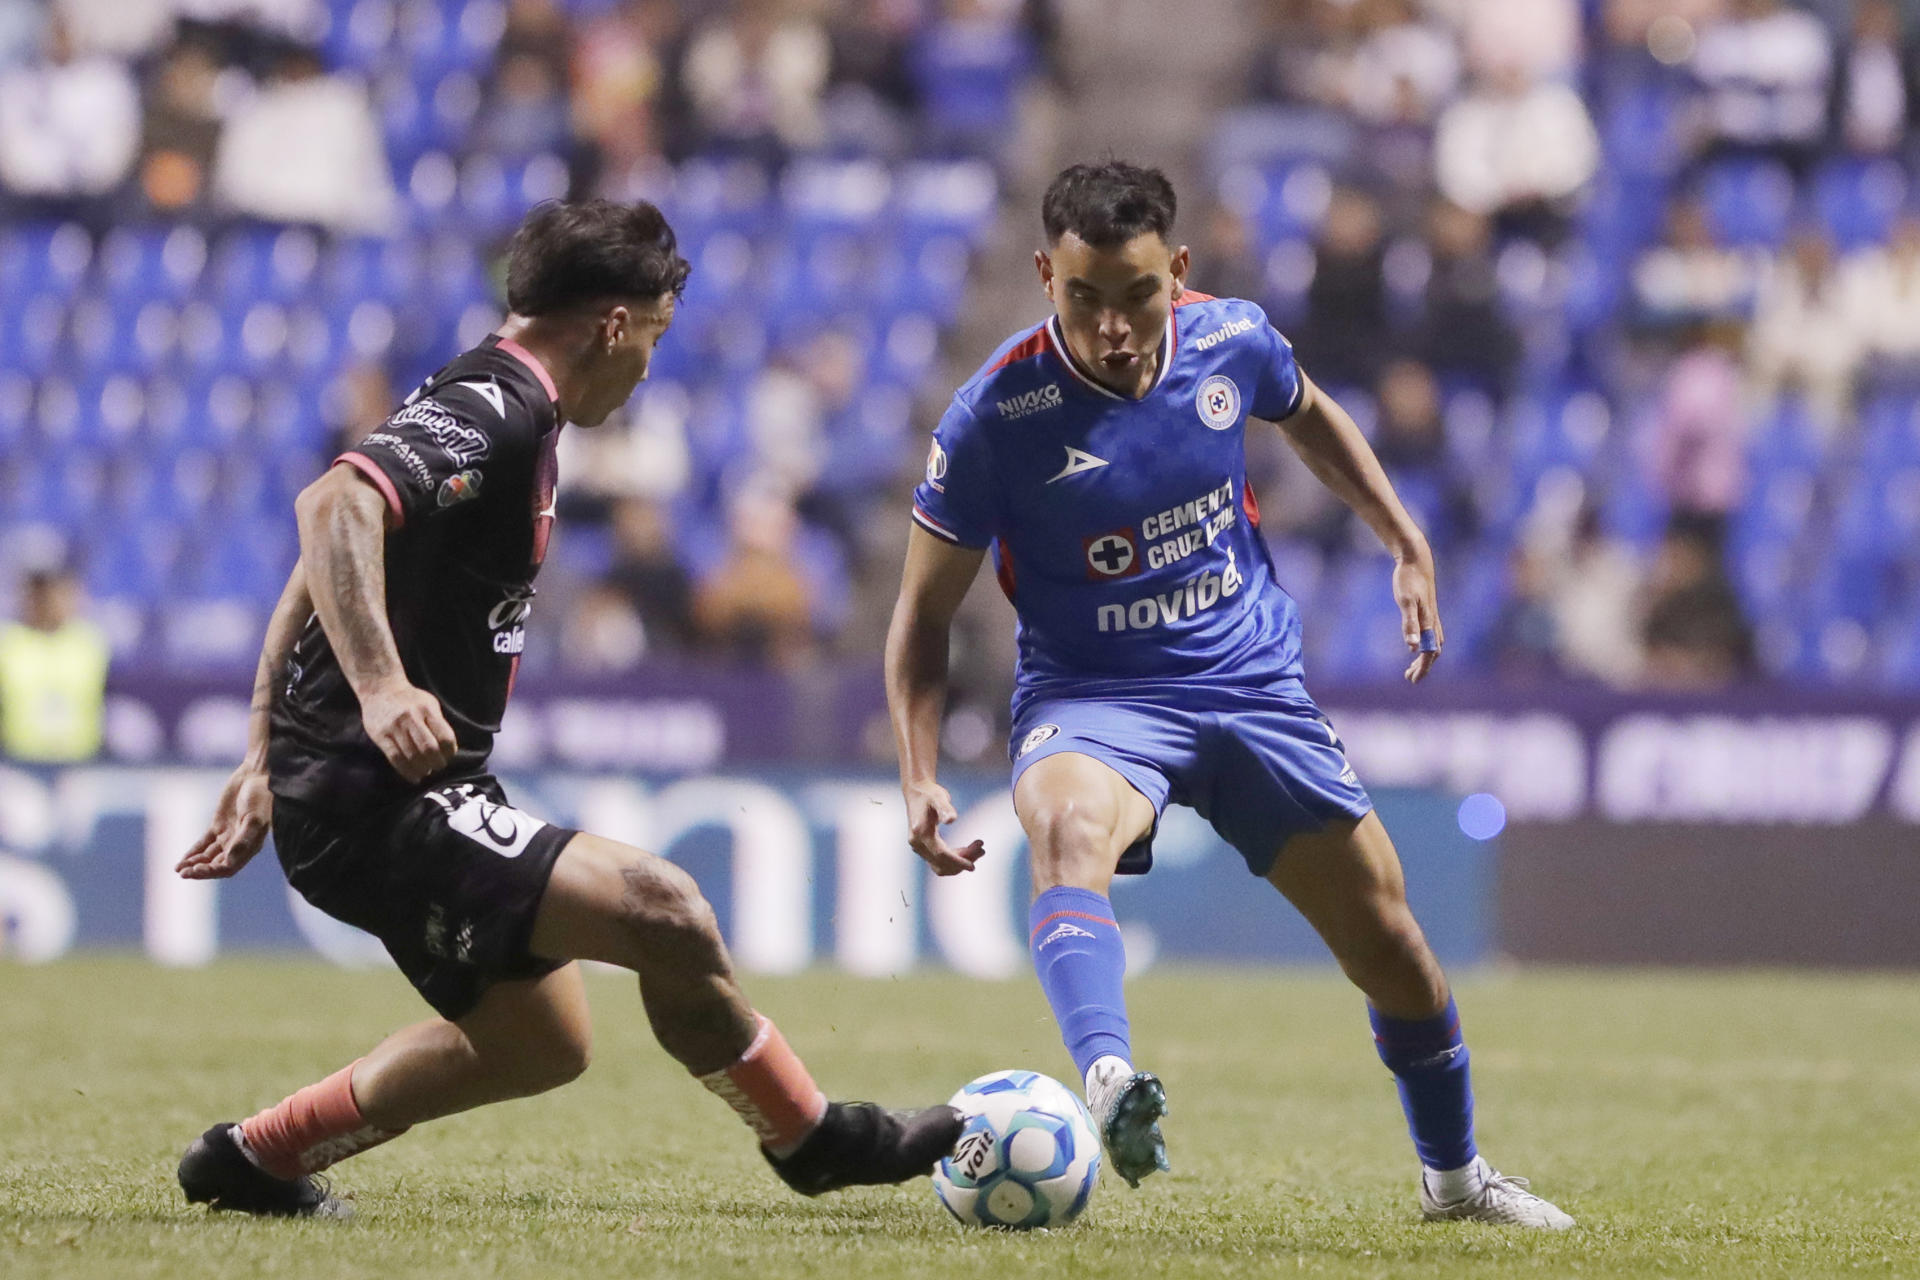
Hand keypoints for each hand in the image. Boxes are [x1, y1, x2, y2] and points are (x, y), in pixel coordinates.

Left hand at [176, 765, 273, 879]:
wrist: (256, 775)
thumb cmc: (261, 797)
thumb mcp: (254, 818)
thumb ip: (243, 840)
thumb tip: (229, 861)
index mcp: (250, 846)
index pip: (229, 867)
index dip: (212, 871)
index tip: (197, 869)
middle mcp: (239, 845)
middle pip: (217, 864)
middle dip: (201, 870)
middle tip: (183, 873)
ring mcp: (228, 836)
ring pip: (209, 856)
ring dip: (195, 863)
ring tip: (179, 869)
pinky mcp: (219, 826)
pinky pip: (204, 843)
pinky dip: (194, 852)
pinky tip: (183, 860)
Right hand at [361, 680, 457, 783]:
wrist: (380, 688)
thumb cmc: (410, 699)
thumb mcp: (429, 704)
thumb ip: (438, 723)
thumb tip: (450, 749)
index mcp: (427, 709)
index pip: (444, 736)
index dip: (450, 751)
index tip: (449, 756)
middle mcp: (411, 717)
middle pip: (429, 748)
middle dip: (437, 763)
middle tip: (438, 766)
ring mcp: (394, 727)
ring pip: (412, 756)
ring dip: (422, 769)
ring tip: (426, 772)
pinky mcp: (381, 736)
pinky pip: (395, 758)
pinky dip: (407, 771)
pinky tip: (414, 777)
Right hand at [904, 780, 985, 875]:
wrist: (917, 792)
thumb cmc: (930, 793)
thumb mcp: (938, 797)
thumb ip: (945, 808)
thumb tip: (951, 820)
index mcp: (921, 832)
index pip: (940, 854)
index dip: (957, 861)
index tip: (972, 866)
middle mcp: (917, 843)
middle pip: (941, 863)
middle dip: (962, 861)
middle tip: (982, 850)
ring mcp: (919, 847)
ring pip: (941, 865)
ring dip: (960, 863)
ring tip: (979, 850)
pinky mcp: (924, 848)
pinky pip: (940, 861)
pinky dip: (954, 860)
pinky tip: (968, 850)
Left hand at [1391, 548, 1443, 683]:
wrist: (1416, 560)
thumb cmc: (1408, 580)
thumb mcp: (1405, 601)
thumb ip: (1409, 624)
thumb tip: (1412, 647)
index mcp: (1428, 623)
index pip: (1429, 653)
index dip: (1422, 668)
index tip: (1412, 680)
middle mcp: (1433, 622)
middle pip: (1433, 651)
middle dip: (1423, 667)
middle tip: (1409, 678)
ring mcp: (1432, 616)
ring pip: (1433, 644)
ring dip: (1425, 658)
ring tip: (1411, 667)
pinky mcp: (1428, 611)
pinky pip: (1431, 634)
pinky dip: (1426, 645)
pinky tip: (1416, 644)